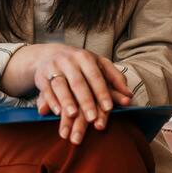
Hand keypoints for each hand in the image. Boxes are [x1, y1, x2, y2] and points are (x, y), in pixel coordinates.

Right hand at [4, 44, 131, 144]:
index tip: (109, 108)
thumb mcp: (98, 65)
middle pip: (78, 82)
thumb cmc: (80, 64)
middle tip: (92, 118)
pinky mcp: (42, 77)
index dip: (102, 92)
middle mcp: (69, 61)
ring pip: (60, 85)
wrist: (49, 54)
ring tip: (72, 115)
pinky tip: (56, 112)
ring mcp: (54, 67)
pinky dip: (51, 101)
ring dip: (66, 101)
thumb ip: (115, 79)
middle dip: (85, 101)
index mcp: (85, 57)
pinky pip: (46, 90)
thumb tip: (129, 96)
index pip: (96, 76)